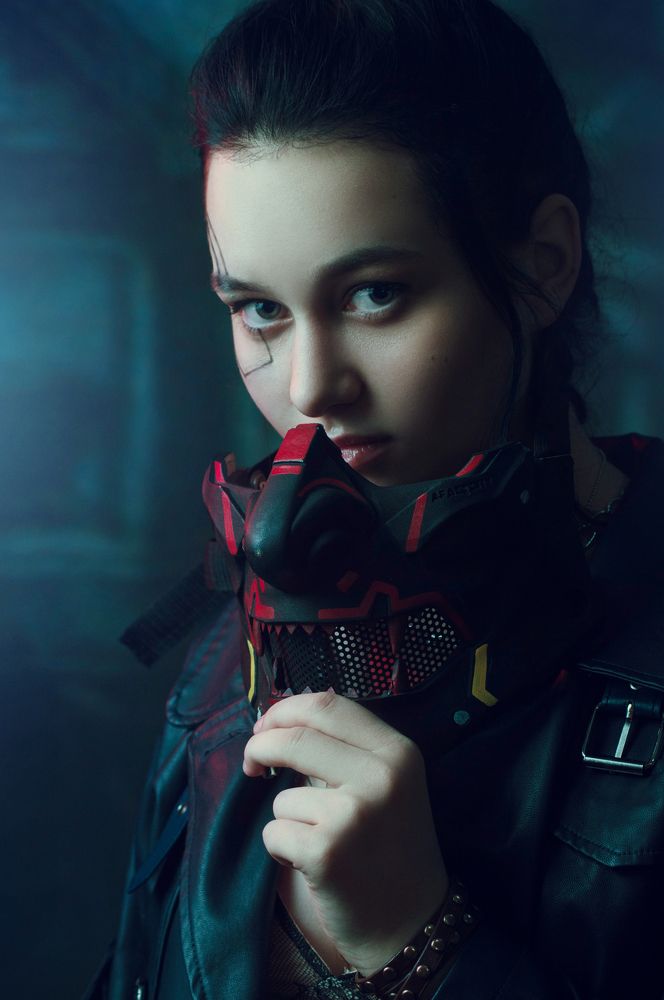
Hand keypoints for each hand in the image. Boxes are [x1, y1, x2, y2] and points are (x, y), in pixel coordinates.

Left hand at [243, 689, 448, 974]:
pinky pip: (275, 832)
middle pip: (296, 738)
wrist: (412, 924)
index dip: (285, 710)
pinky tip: (313, 865)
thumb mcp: (388, 784)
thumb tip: (277, 722)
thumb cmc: (390, 848)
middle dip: (260, 746)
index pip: (327, 705)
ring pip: (282, 796)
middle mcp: (380, 776)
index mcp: (397, 752)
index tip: (265, 726)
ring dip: (285, 819)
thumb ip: (345, 749)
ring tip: (320, 843)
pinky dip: (282, 850)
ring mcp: (353, 813)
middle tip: (252, 763)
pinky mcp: (326, 852)